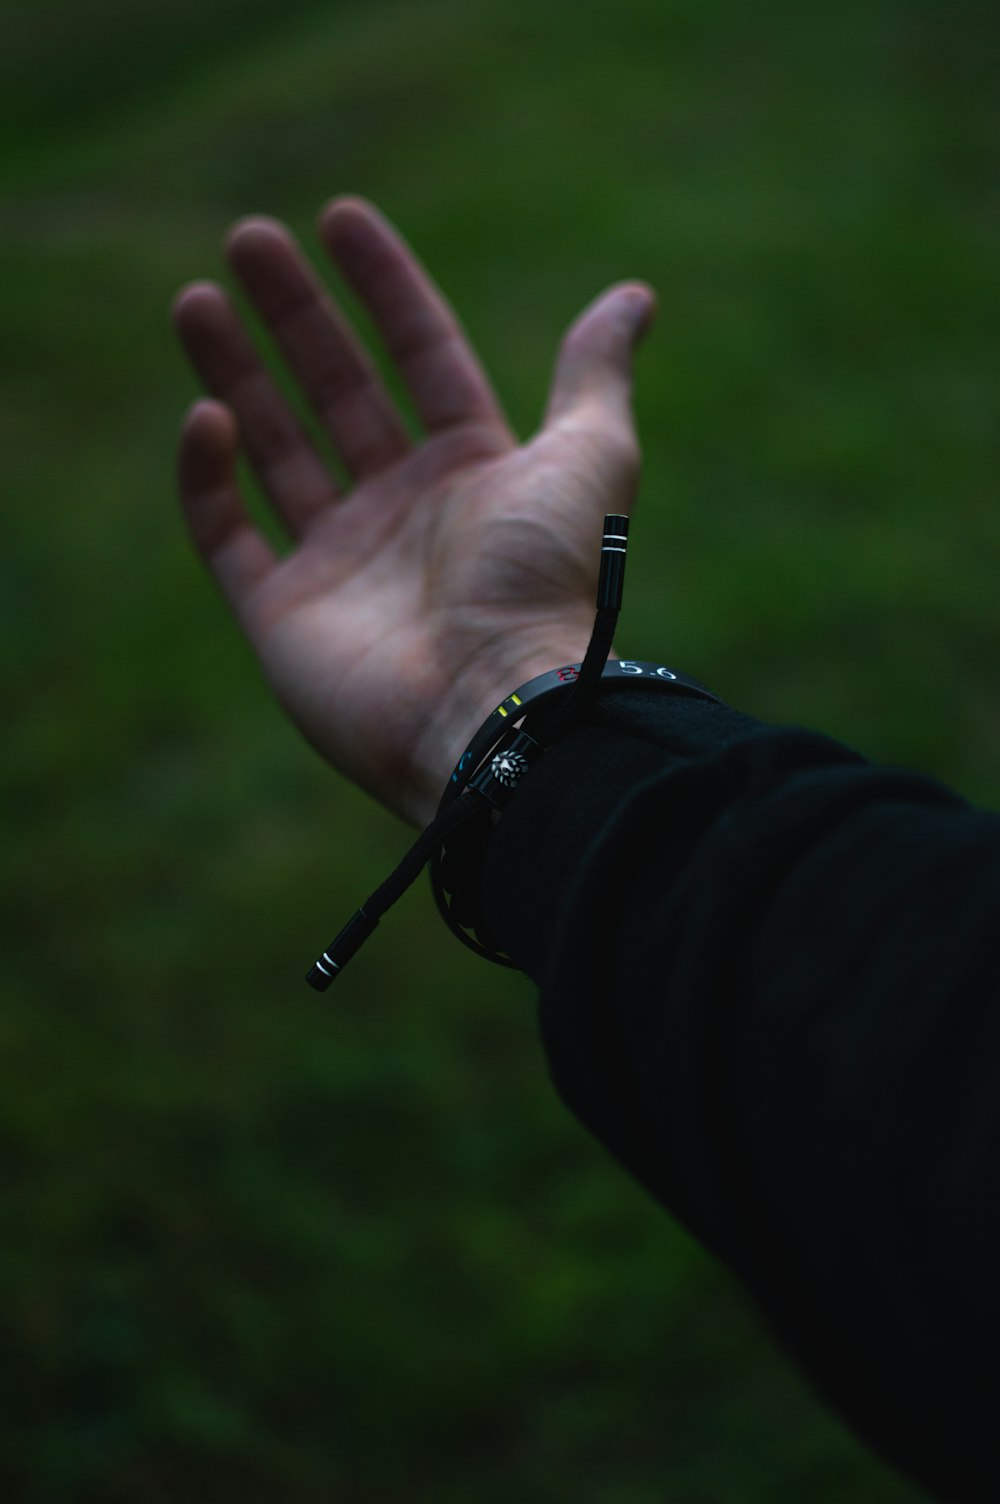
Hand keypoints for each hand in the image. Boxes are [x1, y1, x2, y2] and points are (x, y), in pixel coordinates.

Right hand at [172, 197, 654, 826]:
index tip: (340, 218)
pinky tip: (205, 414)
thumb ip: (594, 375)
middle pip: (338, 391)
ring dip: (235, 372)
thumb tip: (633, 295)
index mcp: (474, 471)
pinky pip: (226, 532)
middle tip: (248, 239)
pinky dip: (206, 477)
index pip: (423, 357)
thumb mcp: (590, 459)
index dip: (386, 287)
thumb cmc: (545, 583)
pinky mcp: (281, 614)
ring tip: (195, 298)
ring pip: (272, 448)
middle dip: (294, 315)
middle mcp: (404, 511)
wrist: (493, 706)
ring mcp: (338, 563)